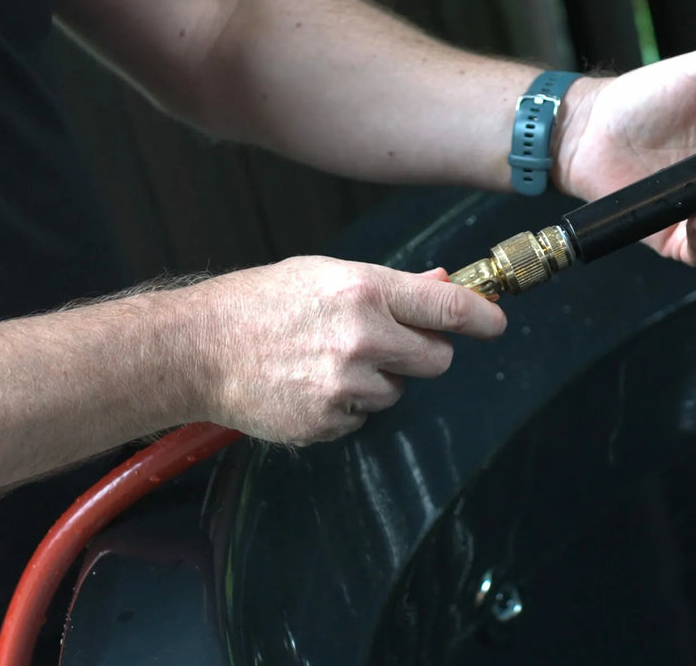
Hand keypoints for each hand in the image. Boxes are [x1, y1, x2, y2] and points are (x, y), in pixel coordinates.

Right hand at [172, 257, 505, 444]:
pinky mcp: (328, 421)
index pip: (447, 307)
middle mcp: (362, 338)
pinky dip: (348, 406)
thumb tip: (442, 284)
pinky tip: (312, 384)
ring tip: (330, 361)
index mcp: (364, 290)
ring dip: (379, 381)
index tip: (496, 323)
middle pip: (436, 358)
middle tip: (389, 343)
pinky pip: (364, 417)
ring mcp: (346, 385)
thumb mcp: (326, 274)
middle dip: (422, 352)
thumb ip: (390, 285)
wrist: (199, 349)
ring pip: (398, 391)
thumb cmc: (260, 303)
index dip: (482, 317)